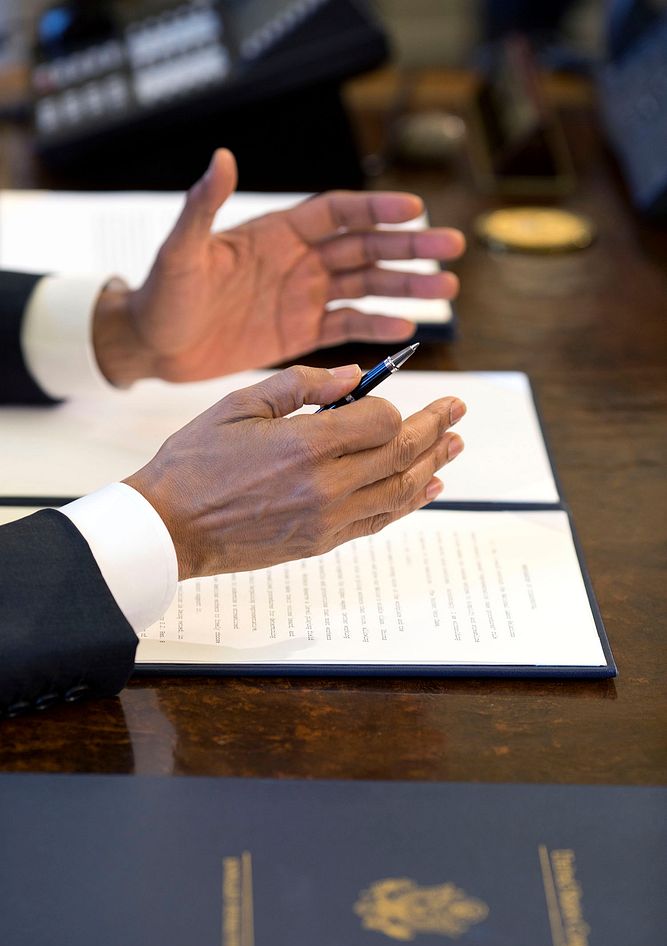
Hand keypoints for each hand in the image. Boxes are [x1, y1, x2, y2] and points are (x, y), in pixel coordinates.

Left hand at [93, 148, 464, 386]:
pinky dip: (376, 327)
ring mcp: (303, 296)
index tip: (414, 210)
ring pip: (366, 286)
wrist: (155, 345)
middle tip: (450, 248)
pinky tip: (407, 327)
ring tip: (445, 290)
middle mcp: (298, 260)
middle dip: (408, 247)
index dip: (376, 210)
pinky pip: (347, 327)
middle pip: (365, 247)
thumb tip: (221, 158)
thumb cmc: (163, 294)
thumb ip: (203, 207)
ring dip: (404, 287)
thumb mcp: (181, 250)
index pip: (337, 213)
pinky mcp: (300, 333)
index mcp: (277, 233)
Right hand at [124, 365, 464, 578]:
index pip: (382, 420)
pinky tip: (427, 486)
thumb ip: (300, 385)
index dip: (393, 404)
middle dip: (435, 428)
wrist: (169, 529)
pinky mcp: (321, 542)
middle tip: (458, 411)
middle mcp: (326, 486)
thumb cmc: (194, 463)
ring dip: (433, 464)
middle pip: (401, 453)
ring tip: (455, 445)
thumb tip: (353, 376)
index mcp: (306, 445)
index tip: (388, 394)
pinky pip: (379, 521)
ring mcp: (327, 520)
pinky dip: (408, 502)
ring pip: (399, 490)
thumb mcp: (239, 405)